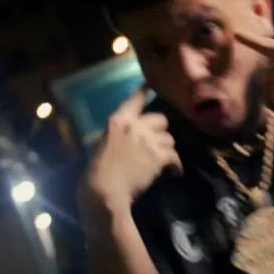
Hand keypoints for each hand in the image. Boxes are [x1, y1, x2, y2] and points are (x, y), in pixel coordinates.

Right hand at [83, 86, 182, 209]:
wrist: (105, 189)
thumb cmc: (97, 171)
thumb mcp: (102, 143)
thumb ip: (118, 135)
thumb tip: (125, 138)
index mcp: (118, 120)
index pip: (135, 99)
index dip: (144, 90)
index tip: (150, 85)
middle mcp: (136, 125)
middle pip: (161, 119)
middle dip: (160, 130)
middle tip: (157, 143)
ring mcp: (149, 140)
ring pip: (169, 139)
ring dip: (167, 149)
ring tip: (163, 160)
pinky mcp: (159, 156)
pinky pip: (174, 156)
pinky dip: (176, 165)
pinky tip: (175, 173)